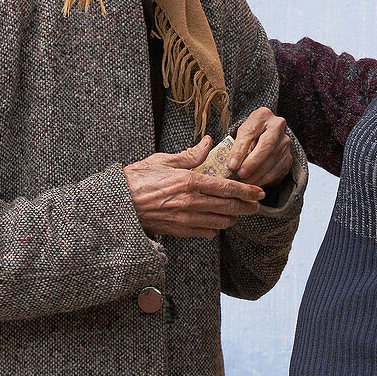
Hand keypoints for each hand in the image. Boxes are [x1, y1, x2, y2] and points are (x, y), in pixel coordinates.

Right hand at [123, 137, 264, 238]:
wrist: (117, 203)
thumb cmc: (138, 179)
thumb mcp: (163, 160)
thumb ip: (190, 154)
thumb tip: (208, 142)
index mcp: (189, 181)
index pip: (227, 187)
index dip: (246, 191)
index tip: (259, 192)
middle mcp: (191, 202)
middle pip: (229, 207)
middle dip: (247, 206)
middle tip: (256, 205)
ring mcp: (186, 219)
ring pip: (220, 222)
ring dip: (233, 218)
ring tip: (238, 213)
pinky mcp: (179, 231)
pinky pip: (206, 233)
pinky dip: (216, 228)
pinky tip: (217, 222)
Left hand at [228, 107, 292, 187]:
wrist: (266, 134)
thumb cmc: (250, 133)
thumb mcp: (241, 134)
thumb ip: (237, 146)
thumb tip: (231, 166)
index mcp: (262, 115)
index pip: (250, 133)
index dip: (240, 150)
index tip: (231, 165)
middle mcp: (278, 126)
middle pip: (266, 146)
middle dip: (252, 163)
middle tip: (240, 175)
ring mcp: (285, 142)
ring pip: (272, 161)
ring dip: (257, 175)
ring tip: (243, 182)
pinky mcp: (289, 157)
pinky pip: (277, 171)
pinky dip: (265, 179)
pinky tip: (254, 183)